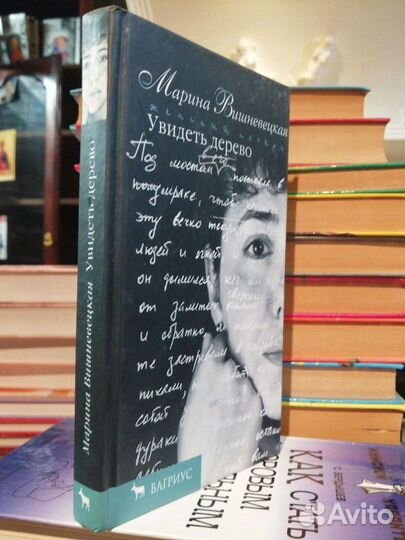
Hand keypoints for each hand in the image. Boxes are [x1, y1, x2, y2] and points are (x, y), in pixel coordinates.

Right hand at [177, 332, 261, 484]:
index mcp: (208, 370)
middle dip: (224, 370)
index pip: (217, 343)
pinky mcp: (257, 402)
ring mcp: (246, 388)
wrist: (211, 465)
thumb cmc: (193, 432)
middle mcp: (230, 375)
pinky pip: (250, 391)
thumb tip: (207, 337)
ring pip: (241, 376)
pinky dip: (244, 398)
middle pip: (229, 361)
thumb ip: (203, 364)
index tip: (215, 343)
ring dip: (235, 385)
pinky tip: (234, 413)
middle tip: (216, 392)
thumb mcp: (191, 395)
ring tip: (224, 407)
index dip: (216, 344)